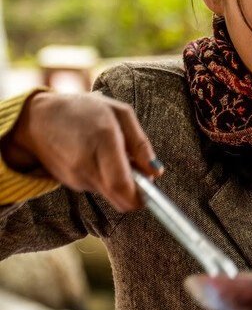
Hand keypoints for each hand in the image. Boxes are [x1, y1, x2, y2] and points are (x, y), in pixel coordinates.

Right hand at [1, 91, 162, 211]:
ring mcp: (75, 176)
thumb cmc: (83, 111)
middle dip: (133, 192)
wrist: (38, 119)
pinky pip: (96, 189)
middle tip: (136, 173)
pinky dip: (102, 179)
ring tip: (108, 156)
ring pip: (110, 194)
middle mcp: (86, 162)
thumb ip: (141, 144)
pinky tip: (93, 159)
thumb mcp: (120, 113)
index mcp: (103, 140)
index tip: (149, 189)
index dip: (140, 196)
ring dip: (117, 182)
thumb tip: (155, 172)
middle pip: (119, 198)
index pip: (122, 186)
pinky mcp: (69, 184)